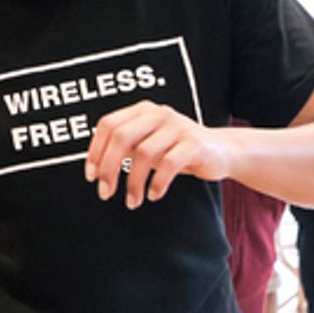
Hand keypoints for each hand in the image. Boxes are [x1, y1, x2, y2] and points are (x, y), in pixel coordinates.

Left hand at [84, 100, 231, 208]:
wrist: (221, 151)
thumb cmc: (175, 150)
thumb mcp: (146, 144)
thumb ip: (123, 148)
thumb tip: (95, 168)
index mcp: (142, 111)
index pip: (108, 125)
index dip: (95, 151)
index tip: (91, 177)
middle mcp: (158, 113)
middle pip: (121, 137)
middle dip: (108, 168)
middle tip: (105, 193)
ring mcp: (177, 126)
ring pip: (143, 154)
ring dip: (133, 183)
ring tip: (132, 202)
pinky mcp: (194, 143)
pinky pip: (168, 165)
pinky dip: (157, 183)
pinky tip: (153, 195)